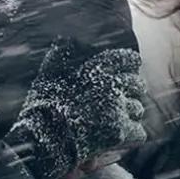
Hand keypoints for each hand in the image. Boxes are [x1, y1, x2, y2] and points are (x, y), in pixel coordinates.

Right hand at [6, 41, 145, 178]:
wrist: (41, 141)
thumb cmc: (43, 107)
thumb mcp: (49, 73)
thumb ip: (60, 53)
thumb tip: (65, 37)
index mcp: (97, 68)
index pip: (129, 60)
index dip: (130, 66)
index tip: (127, 73)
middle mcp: (112, 85)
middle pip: (138, 85)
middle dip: (130, 93)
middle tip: (118, 102)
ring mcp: (117, 109)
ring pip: (137, 109)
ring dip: (128, 115)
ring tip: (113, 121)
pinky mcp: (120, 132)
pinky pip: (138, 132)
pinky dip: (130, 136)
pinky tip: (116, 137)